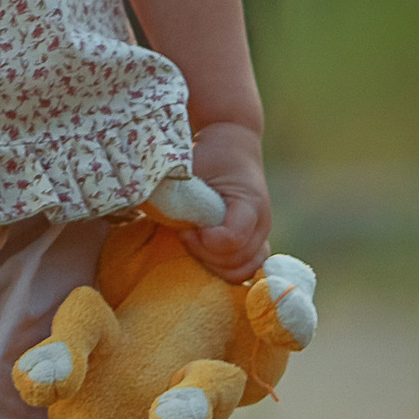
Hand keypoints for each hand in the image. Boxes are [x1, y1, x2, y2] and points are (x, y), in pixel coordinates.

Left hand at [183, 124, 270, 281]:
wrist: (233, 146)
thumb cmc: (210, 155)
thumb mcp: (193, 167)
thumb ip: (179, 194)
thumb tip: (156, 214)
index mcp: (250, 202)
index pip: (232, 239)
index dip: (205, 241)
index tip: (185, 228)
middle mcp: (262, 224)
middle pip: (236, 262)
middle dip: (205, 254)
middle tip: (186, 234)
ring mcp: (261, 236)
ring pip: (242, 272)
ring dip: (213, 265)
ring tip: (196, 242)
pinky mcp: (255, 244)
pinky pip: (246, 270)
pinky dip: (224, 270)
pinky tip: (205, 252)